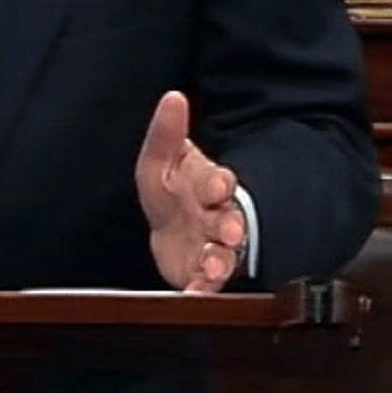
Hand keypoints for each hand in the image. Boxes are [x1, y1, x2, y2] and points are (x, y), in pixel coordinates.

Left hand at [134, 89, 246, 293]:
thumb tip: (173, 97)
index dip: (219, 182)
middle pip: (229, 220)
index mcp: (209, 185)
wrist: (174, 227)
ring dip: (221, 259)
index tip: (218, 184)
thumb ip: (166, 132)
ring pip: (225, 254)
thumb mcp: (161, 157)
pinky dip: (202, 291)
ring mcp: (213, 248)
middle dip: (230, 224)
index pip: (219, 180)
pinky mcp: (202, 274)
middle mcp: (217, 217)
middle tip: (230, 230)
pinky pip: (206, 285)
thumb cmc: (171, 187)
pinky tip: (195, 295)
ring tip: (213, 266)